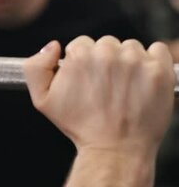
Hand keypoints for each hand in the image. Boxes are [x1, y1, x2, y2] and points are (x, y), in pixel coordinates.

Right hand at [24, 36, 174, 156]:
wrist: (115, 149)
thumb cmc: (80, 126)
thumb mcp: (42, 100)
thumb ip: (35, 68)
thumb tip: (52, 47)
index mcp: (80, 56)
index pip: (82, 43)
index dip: (83, 61)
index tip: (88, 78)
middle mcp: (107, 54)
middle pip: (107, 43)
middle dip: (105, 60)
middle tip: (106, 84)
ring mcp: (136, 61)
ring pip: (131, 47)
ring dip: (128, 61)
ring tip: (124, 87)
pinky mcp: (159, 70)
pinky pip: (158, 50)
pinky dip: (153, 60)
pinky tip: (143, 79)